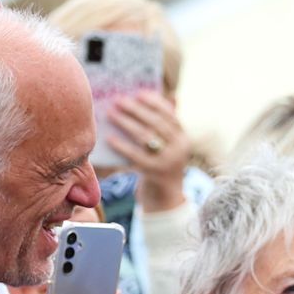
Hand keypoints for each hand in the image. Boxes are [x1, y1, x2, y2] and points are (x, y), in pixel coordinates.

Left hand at [105, 91, 189, 212]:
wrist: (165, 200)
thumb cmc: (161, 167)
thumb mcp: (167, 148)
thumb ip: (163, 127)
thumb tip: (152, 103)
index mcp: (184, 139)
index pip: (170, 115)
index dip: (155, 103)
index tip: (139, 93)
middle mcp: (180, 149)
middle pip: (157, 123)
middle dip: (137, 110)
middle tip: (119, 100)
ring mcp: (169, 162)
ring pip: (146, 137)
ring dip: (126, 123)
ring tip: (110, 113)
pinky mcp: (155, 174)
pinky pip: (135, 156)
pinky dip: (122, 146)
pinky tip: (109, 138)